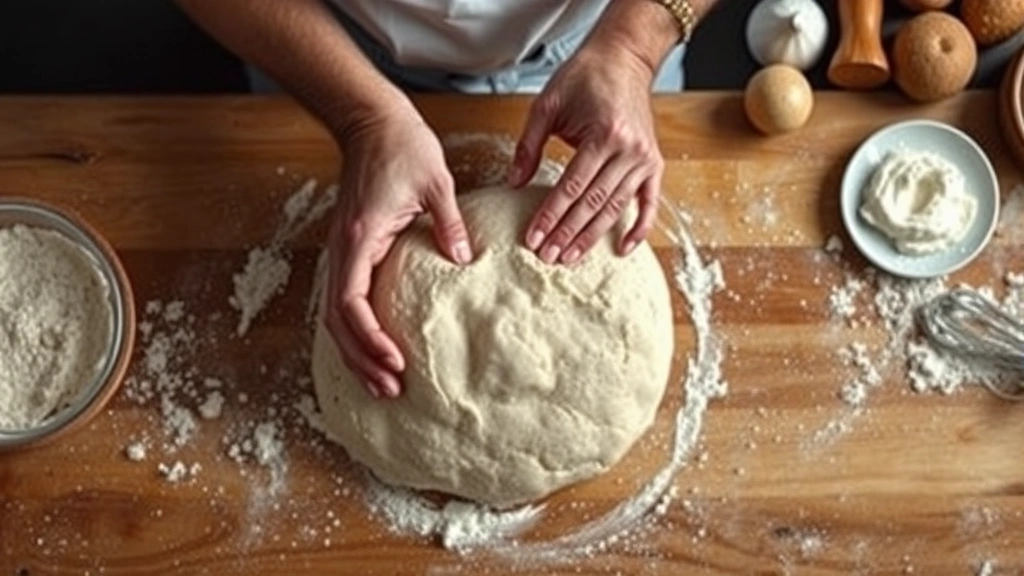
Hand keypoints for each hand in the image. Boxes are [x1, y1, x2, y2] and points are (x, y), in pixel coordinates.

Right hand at [326, 111, 472, 398]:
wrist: (370, 121)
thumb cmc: (401, 146)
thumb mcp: (435, 182)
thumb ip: (449, 224)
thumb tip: (464, 261)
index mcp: (361, 236)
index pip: (351, 302)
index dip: (370, 337)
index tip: (394, 360)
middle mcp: (344, 249)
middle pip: (338, 321)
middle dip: (362, 358)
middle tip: (391, 389)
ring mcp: (343, 250)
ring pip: (337, 315)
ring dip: (357, 350)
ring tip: (384, 381)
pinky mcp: (351, 249)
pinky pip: (345, 300)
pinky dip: (357, 330)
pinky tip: (375, 348)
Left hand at [508, 44, 663, 264]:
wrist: (623, 58)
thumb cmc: (584, 77)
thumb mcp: (547, 104)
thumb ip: (529, 145)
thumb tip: (514, 183)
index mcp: (604, 134)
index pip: (571, 187)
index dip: (551, 215)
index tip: (533, 237)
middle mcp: (629, 150)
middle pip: (593, 203)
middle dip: (567, 233)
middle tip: (547, 257)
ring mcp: (645, 159)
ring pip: (616, 208)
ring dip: (592, 236)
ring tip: (569, 257)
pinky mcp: (654, 164)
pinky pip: (649, 203)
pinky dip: (638, 228)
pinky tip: (622, 249)